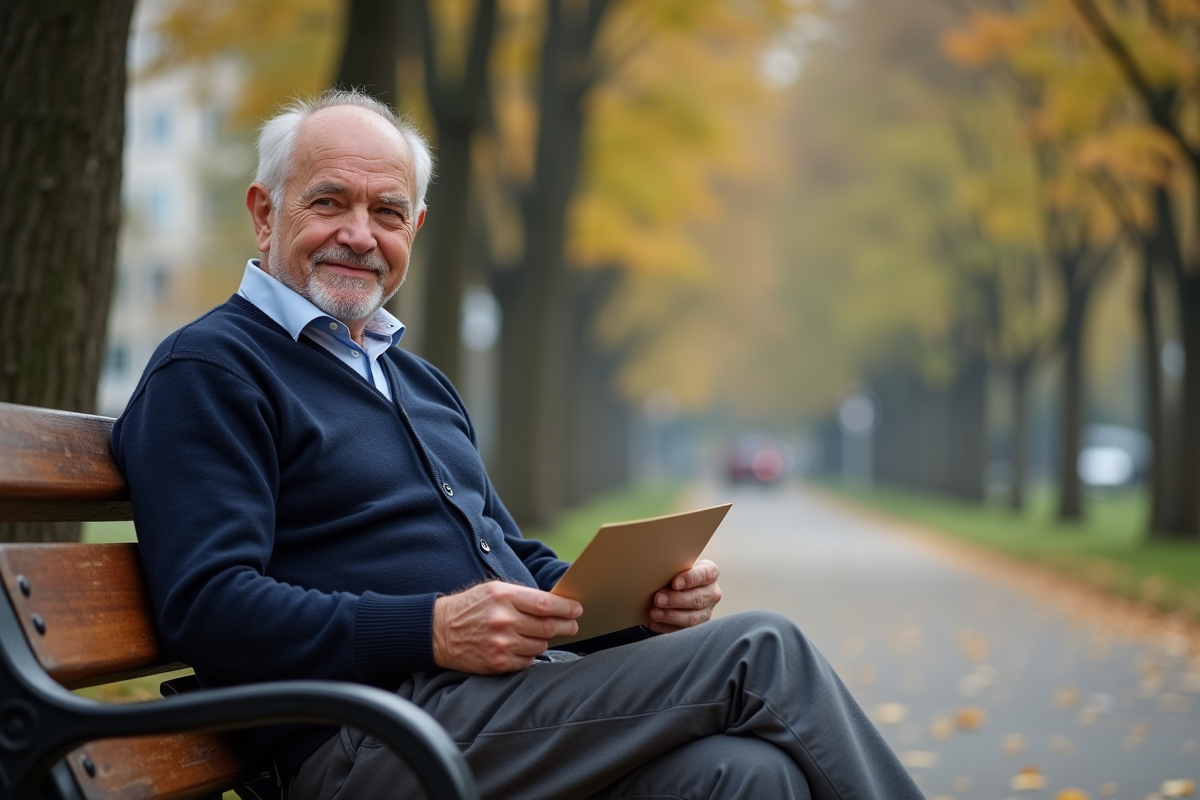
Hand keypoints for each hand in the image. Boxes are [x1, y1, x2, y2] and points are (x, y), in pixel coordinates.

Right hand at [432, 581, 581, 673]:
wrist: (438, 632)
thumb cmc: (470, 608)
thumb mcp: (494, 590)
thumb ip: (523, 595)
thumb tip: (555, 603)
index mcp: (503, 597)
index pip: (546, 604)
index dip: (566, 608)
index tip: (576, 609)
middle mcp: (503, 621)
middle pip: (548, 627)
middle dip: (566, 626)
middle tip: (573, 625)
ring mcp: (501, 644)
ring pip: (540, 645)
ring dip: (545, 640)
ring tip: (540, 634)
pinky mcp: (497, 663)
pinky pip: (528, 661)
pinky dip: (530, 655)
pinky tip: (523, 646)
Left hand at [648, 559, 721, 633]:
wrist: (678, 586)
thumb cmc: (677, 572)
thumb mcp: (678, 565)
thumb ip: (674, 567)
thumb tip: (657, 571)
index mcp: (710, 573)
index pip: (705, 574)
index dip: (690, 579)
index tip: (675, 583)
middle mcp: (712, 593)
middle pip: (697, 598)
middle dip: (676, 600)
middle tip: (658, 599)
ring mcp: (706, 612)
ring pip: (692, 617)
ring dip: (671, 616)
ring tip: (654, 613)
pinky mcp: (697, 626)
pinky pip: (683, 630)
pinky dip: (667, 627)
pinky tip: (654, 623)